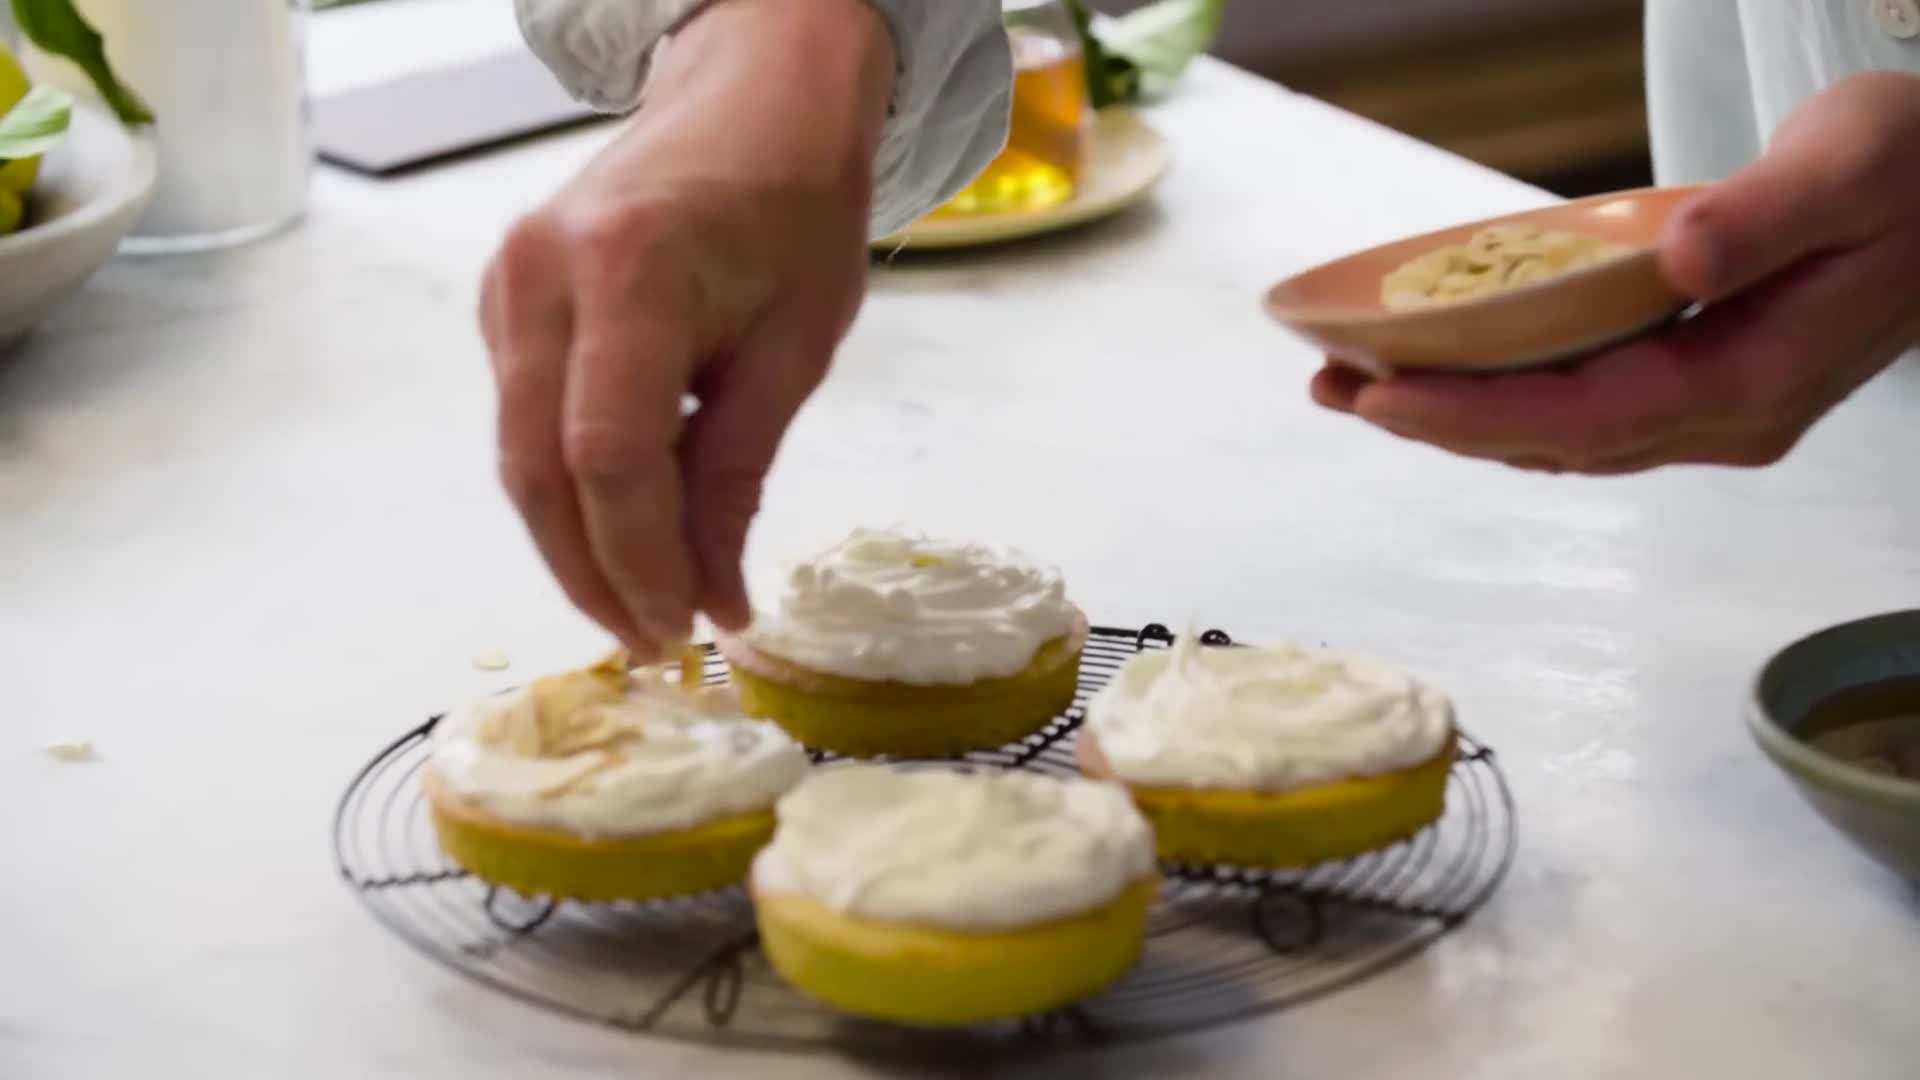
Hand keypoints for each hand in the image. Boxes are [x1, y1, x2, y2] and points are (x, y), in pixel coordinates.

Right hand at [479, 0, 894, 657]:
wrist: (752, 98)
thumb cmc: (795, 207)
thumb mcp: (796, 346)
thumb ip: (738, 471)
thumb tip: (712, 595)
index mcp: (628, 270)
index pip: (608, 455)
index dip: (641, 559)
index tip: (686, 627)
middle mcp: (542, 274)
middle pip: (539, 470)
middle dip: (594, 574)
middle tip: (657, 644)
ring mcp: (509, 284)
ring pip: (520, 454)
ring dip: (578, 543)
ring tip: (649, 604)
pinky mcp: (505, 299)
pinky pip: (526, 417)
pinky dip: (572, 486)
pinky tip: (630, 525)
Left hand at [1311, 72, 1919, 474]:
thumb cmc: (1914, 165)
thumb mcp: (1851, 164)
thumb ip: (1766, 216)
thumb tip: (1682, 260)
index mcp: (1754, 382)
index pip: (1585, 417)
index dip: (1473, 414)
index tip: (1380, 392)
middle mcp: (1727, 419)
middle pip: (1553, 442)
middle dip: (1435, 423)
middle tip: (1330, 385)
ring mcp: (1714, 412)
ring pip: (1560, 436)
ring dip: (1457, 418)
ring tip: (1355, 382)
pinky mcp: (1703, 386)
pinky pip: (1582, 409)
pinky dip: (1503, 398)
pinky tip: (1443, 372)